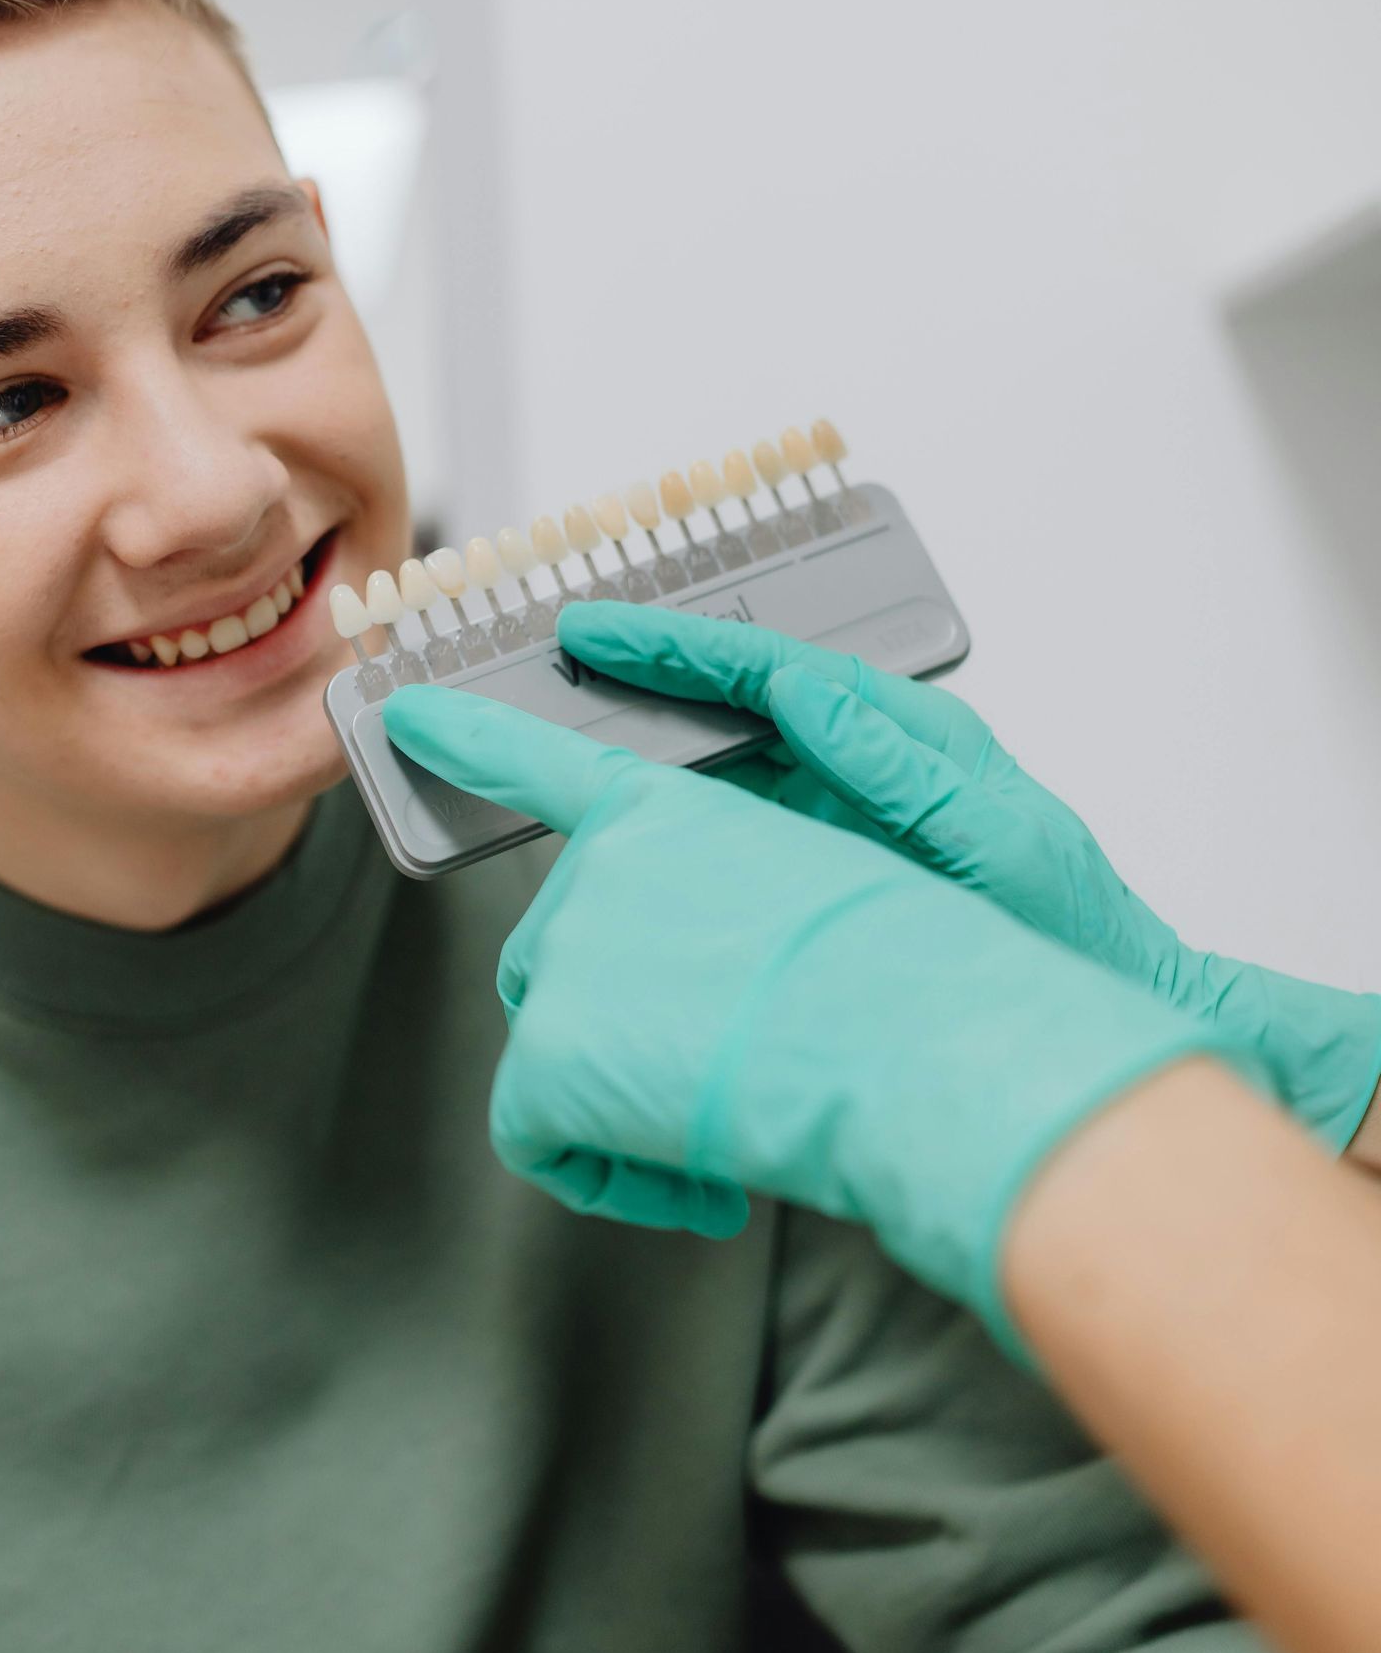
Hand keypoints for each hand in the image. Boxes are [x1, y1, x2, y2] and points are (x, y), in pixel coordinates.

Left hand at [383, 679, 1217, 1354]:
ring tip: (727, 1126)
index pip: (540, 764)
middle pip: (558, 958)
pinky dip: (609, 1175)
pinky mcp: (548, 1051)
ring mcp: (564, 954)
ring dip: (623, 1101)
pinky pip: (538, 1138)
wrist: (909, 1036)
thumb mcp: (814, 892)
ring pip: (552, 1049)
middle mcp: (595, 870)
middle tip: (718, 1071)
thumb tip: (687, 978)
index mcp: (664, 813)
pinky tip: (694, 1181)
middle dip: (620, 1031)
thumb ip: (719, 905)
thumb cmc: (902, 979)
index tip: (403, 710)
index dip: (467, 738)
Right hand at [557, 602, 1380, 1155]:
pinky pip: (726, 841)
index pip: (768, 669)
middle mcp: (861, 766)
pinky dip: (666, 833)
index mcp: (905, 736)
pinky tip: (615, 848)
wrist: (1102, 1020)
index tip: (596, 632)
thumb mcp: (994, 837)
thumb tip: (809, 690)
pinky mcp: (818, 879)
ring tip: (550, 744)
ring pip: (717, 771)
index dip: (676, 648)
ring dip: (638, 756)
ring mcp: (835, 823)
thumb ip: (900, 764)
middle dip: (637, 682)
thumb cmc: (1070, 932)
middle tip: (549, 669)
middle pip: (728, 706)